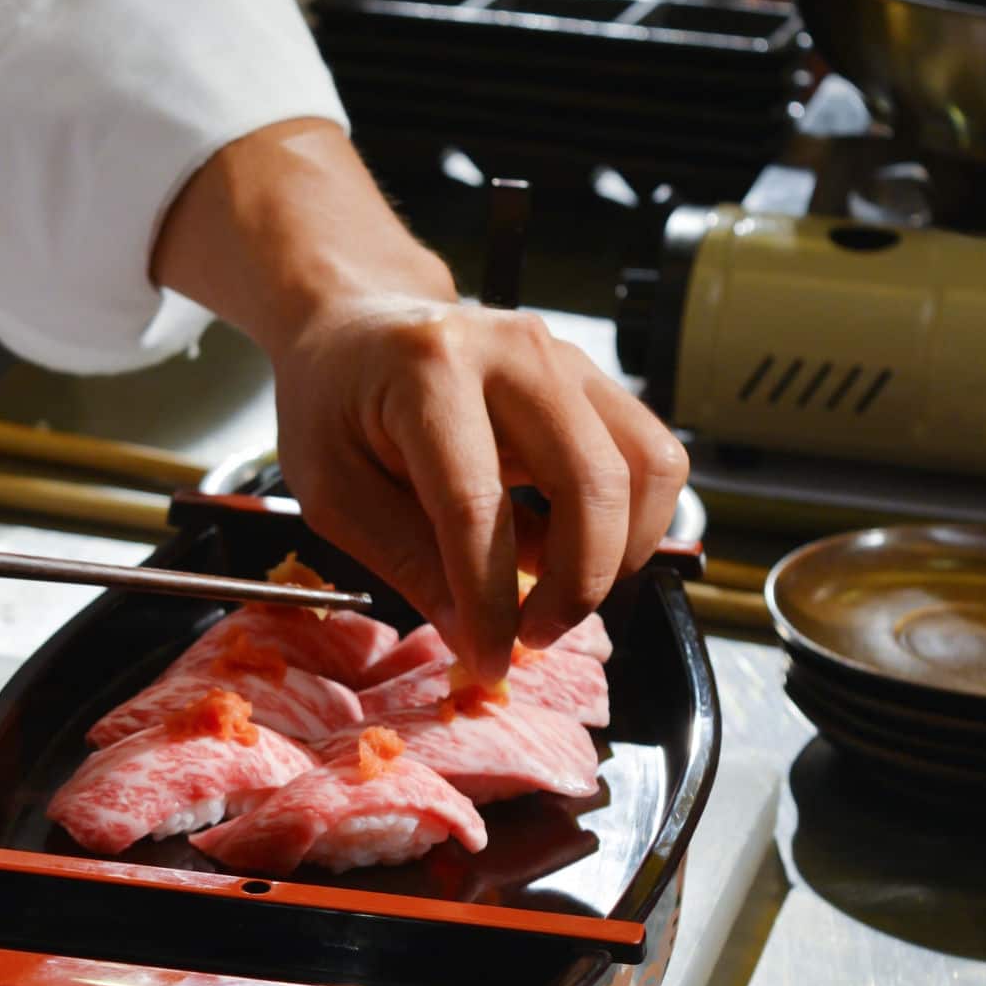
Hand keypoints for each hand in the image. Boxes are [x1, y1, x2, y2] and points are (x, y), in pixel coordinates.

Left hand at [153, 119, 686, 680]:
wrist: (356, 326)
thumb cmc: (333, 406)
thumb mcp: (333, 491)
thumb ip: (405, 560)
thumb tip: (477, 638)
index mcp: (428, 371)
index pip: (475, 504)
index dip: (490, 598)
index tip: (491, 658)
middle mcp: (512, 350)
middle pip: (591, 480)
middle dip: (575, 583)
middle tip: (533, 634)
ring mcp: (566, 358)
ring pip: (646, 467)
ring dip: (618, 555)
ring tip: (557, 595)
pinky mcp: (595, 380)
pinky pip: (652, 457)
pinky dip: (633, 523)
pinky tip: (577, 551)